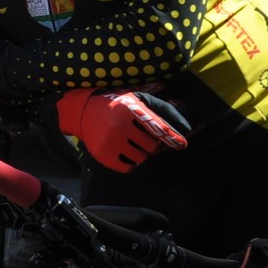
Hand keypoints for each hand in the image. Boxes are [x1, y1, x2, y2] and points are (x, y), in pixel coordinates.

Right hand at [55, 89, 189, 172]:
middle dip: (149, 143)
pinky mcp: (102, 154)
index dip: (171, 137)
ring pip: (141, 158)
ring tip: (129, 143)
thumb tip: (185, 128)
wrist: (82, 111)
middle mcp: (119, 125)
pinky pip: (127, 168)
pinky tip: (123, 152)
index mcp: (129, 109)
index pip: (156, 126)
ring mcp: (109, 141)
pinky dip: (129, 163)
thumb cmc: (116, 105)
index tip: (182, 144)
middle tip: (138, 136)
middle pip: (151, 146)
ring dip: (140, 153)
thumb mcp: (137, 100)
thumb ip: (161, 111)